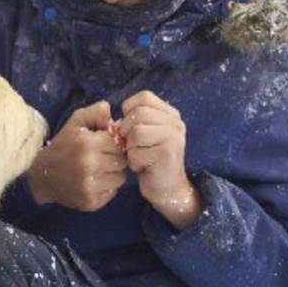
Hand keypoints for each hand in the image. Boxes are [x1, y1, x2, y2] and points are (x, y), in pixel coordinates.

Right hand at [27, 101, 127, 211]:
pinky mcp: (91, 202)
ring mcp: (90, 186)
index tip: (104, 145)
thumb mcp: (75, 122)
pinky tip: (94, 182)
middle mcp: (90, 166)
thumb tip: (116, 117)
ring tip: (98, 170)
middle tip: (101, 158)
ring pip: (120, 178)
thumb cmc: (62, 146)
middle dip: (114, 158)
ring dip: (113, 174)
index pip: (119, 143)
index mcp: (88, 144)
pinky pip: (112, 193)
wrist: (41, 176)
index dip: (114, 143)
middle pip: (122, 161)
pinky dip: (107, 188)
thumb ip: (96, 112)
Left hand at [119, 91, 200, 228]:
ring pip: (136, 132)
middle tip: (132, 145)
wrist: (167, 188)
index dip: (129, 111)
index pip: (144, 98)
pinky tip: (143, 167)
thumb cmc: (150, 159)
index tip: (131, 128)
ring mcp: (173, 138)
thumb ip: (136, 119)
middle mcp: (175, 123)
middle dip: (127, 131)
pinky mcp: (166, 155)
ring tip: (139, 155)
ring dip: (130, 148)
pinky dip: (134, 162)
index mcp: (170, 114)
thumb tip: (112, 116)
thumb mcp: (146, 133)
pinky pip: (136, 153)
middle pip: (138, 114)